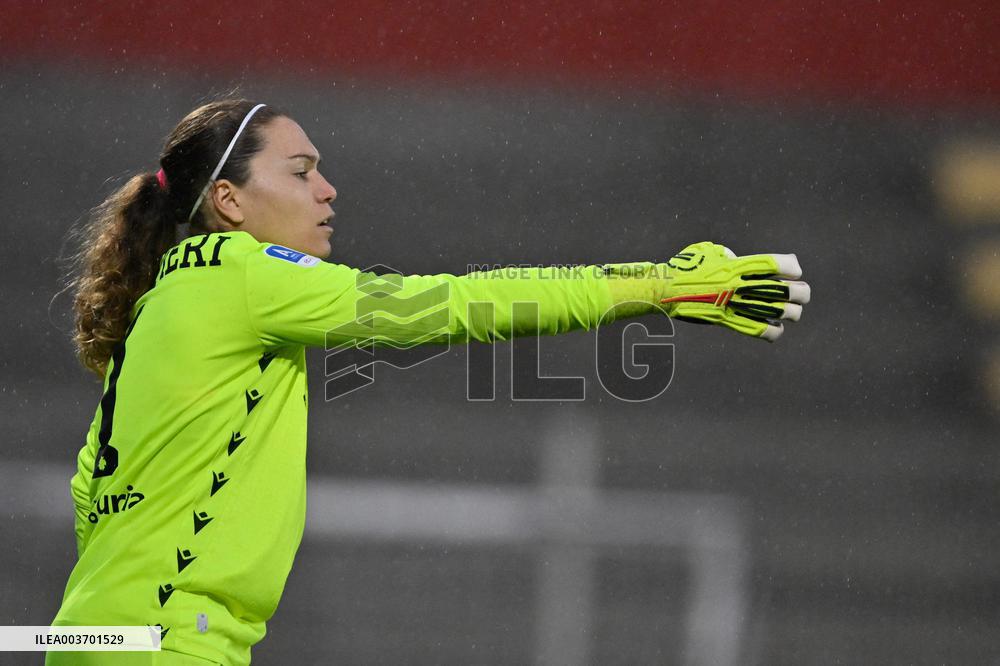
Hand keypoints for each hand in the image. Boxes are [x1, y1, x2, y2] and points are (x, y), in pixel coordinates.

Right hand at [658, 241, 809, 341]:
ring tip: (792, 313)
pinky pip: (758, 330)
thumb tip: (737, 260)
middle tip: (800, 294)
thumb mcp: (708, 251)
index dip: (791, 267)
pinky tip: (776, 328)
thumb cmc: (684, 267)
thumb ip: (729, 254)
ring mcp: (735, 304)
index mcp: (737, 265)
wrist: (665, 290)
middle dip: (800, 293)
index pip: (776, 264)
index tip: (793, 270)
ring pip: (777, 312)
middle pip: (784, 290)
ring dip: (791, 313)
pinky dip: (773, 331)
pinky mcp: (728, 320)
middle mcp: (740, 285)